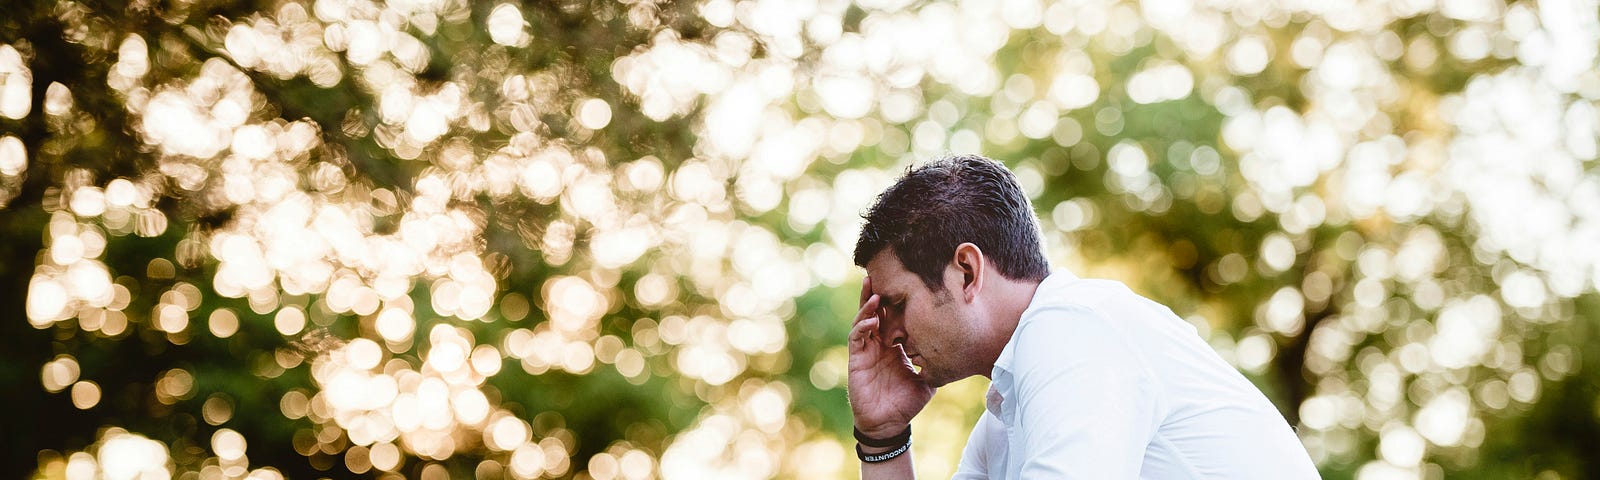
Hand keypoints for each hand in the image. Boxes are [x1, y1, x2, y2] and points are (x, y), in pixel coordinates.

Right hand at [847, 276, 934, 438]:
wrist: (888, 424)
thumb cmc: (906, 402)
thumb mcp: (927, 380)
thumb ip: (936, 365)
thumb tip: (957, 352)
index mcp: (895, 345)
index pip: (894, 317)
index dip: (897, 301)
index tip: (906, 283)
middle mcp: (879, 344)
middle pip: (876, 312)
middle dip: (877, 293)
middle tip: (881, 273)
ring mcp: (866, 350)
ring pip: (863, 320)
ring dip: (867, 305)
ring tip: (874, 291)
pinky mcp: (856, 359)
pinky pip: (857, 338)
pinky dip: (863, 326)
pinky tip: (872, 320)